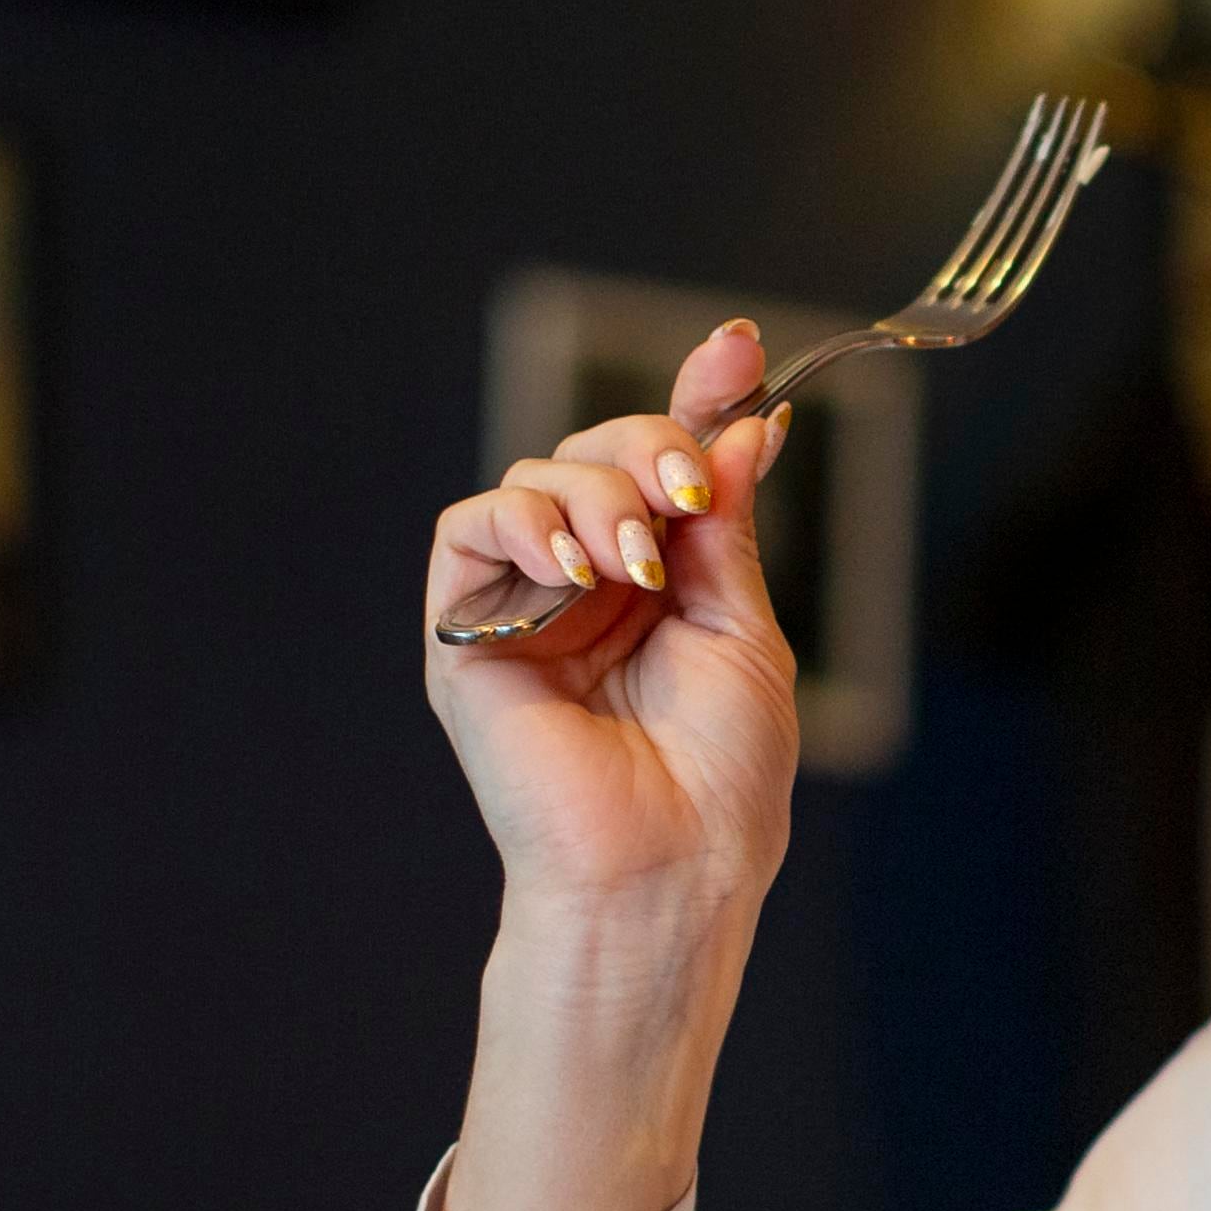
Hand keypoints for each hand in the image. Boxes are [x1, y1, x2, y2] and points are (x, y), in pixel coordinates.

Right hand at [421, 322, 801, 924]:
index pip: (666, 466)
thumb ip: (726, 525)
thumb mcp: (745, 630)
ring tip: (634, 563)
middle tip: (684, 492)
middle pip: (600, 451)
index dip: (696, 397)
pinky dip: (521, 520)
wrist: (670, 864)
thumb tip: (746, 422)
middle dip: (649, 443)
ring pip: (538, 477)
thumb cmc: (720, 778)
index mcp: (661, 583)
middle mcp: (589, 584)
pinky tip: (575, 566)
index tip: (736, 345)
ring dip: (595, 493)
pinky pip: (468, 528)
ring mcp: (525, 606)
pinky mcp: (464, 634)